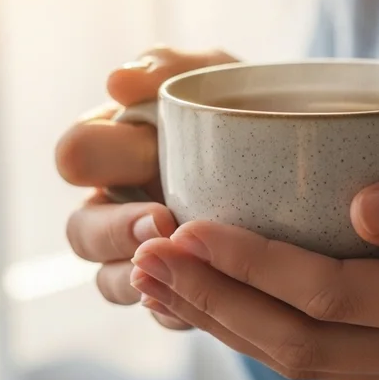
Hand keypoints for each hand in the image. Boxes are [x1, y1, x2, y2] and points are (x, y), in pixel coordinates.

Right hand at [56, 46, 236, 329]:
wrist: (304, 156)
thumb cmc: (241, 103)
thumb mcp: (214, 74)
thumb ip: (169, 67)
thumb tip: (117, 82)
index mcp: (110, 147)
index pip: (75, 155)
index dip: (95, 160)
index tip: (144, 156)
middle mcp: (113, 204)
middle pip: (81, 232)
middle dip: (114, 231)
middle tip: (163, 221)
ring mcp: (141, 254)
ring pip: (112, 281)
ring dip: (141, 277)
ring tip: (185, 267)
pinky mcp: (177, 290)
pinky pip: (163, 312)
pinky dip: (180, 310)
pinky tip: (209, 303)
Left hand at [130, 147, 378, 379]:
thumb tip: (359, 209)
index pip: (337, 295)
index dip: (255, 264)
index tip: (189, 225)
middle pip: (301, 343)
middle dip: (216, 301)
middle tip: (143, 256)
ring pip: (302, 360)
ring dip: (223, 321)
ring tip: (153, 279)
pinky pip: (322, 353)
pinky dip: (259, 327)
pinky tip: (213, 295)